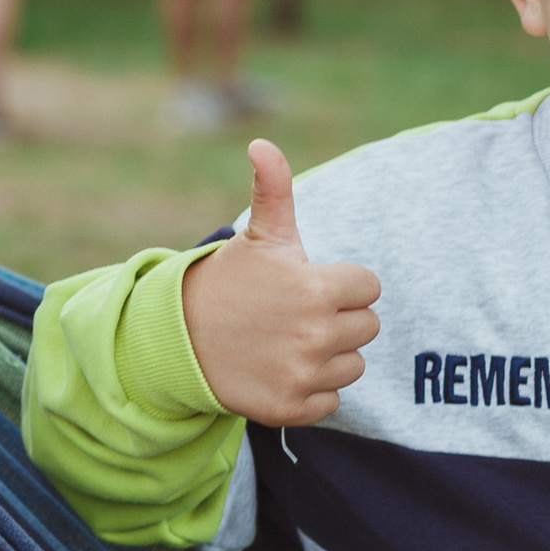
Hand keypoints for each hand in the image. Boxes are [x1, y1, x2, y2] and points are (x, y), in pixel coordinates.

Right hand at [179, 140, 381, 426]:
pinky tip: (282, 370)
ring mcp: (302, 374)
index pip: (369, 288)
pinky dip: (313, 390)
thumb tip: (261, 143)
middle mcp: (314, 334)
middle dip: (339, 319)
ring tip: (290, 341)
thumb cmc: (230, 282)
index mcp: (315, 288)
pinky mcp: (290, 407)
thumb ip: (273, 188)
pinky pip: (332, 401)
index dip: (341, 285)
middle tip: (298, 314)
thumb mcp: (259, 236)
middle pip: (367, 327)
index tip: (309, 285)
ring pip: (354, 365)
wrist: (179, 339)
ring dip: (331, 356)